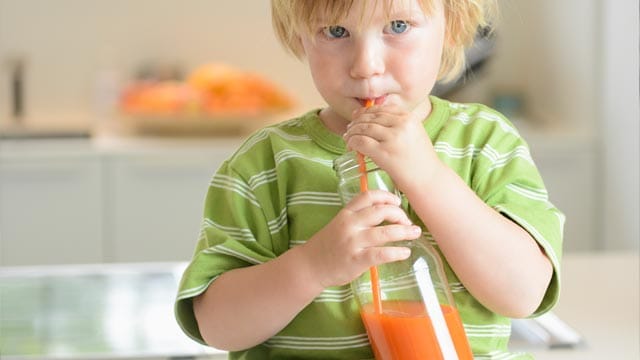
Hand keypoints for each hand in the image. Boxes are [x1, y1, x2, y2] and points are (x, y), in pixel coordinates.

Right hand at [300, 190, 420, 287]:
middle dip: (399, 214)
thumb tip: (386, 214)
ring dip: (404, 231)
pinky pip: (381, 254)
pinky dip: (396, 252)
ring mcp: (353, 242)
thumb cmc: (328, 246)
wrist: (310, 266)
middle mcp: (350, 225)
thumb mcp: (339, 225)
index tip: (397, 201)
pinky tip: (405, 253)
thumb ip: (358, 218)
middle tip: (408, 221)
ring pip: (384, 232)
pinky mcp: (356, 260)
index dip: (386, 196)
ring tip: (415, 233)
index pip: (367, 196)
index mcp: (346, 214)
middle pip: (380, 211)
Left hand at [344, 104, 440, 191]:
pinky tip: (351, 146)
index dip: (366, 112)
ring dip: (352, 133)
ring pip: (364, 128)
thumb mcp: (414, 134)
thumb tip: (372, 118)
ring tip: (348, 138)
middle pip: (371, 117)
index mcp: (409, 118)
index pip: (381, 109)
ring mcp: (392, 138)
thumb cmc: (419, 160)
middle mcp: (401, 124)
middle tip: (349, 129)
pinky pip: (361, 142)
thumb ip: (398, 124)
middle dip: (356, 122)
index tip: (357, 117)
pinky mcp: (384, 152)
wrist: (427, 179)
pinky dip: (352, 142)